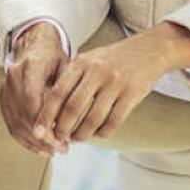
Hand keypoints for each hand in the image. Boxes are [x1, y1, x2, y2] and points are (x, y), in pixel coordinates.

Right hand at [0, 25, 71, 156]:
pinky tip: (40, 148)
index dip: (43, 122)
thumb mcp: (67, 67)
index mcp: (31, 65)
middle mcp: (13, 76)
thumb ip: (67, 90)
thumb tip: (70, 120)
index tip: (59, 138)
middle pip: (24, 114)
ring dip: (34, 141)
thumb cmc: (54, 58)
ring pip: (16, 122)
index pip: (32, 99)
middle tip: (62, 148)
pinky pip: (11, 123)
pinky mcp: (2, 98)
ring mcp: (5, 88)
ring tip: (53, 151)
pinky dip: (25, 139)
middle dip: (42, 136)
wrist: (34, 45)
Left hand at [32, 30, 177, 145]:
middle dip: (62, 129)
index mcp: (82, 63)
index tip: (39, 131)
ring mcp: (116, 83)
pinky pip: (113, 121)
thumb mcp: (90, 59)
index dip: (46, 115)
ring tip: (78, 139)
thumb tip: (49, 112)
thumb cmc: (114, 59)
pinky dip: (103, 132)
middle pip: (72, 108)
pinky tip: (99, 134)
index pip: (58, 93)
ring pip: (93, 119)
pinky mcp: (132, 93)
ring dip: (82, 134)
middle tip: (59, 139)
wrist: (150, 49)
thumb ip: (71, 79)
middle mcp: (97, 71)